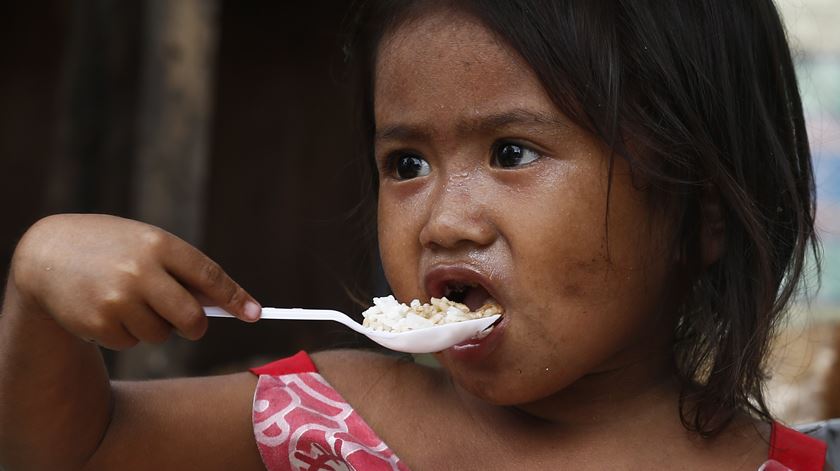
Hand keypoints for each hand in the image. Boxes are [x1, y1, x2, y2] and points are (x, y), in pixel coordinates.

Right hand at [8, 214, 260, 349]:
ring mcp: (117, 299)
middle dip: (195, 326)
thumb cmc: (113, 248)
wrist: (48, 253)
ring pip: (162, 335)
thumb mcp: (147, 244)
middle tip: (190, 323)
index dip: (235, 297)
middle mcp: (140, 272)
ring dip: (155, 326)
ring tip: (131, 301)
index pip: (208, 275)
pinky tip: (108, 310)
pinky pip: (132, 343)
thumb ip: (183, 270)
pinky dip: (127, 333)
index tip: (255, 314)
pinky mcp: (97, 324)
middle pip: (191, 318)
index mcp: (158, 244)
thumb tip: (226, 305)